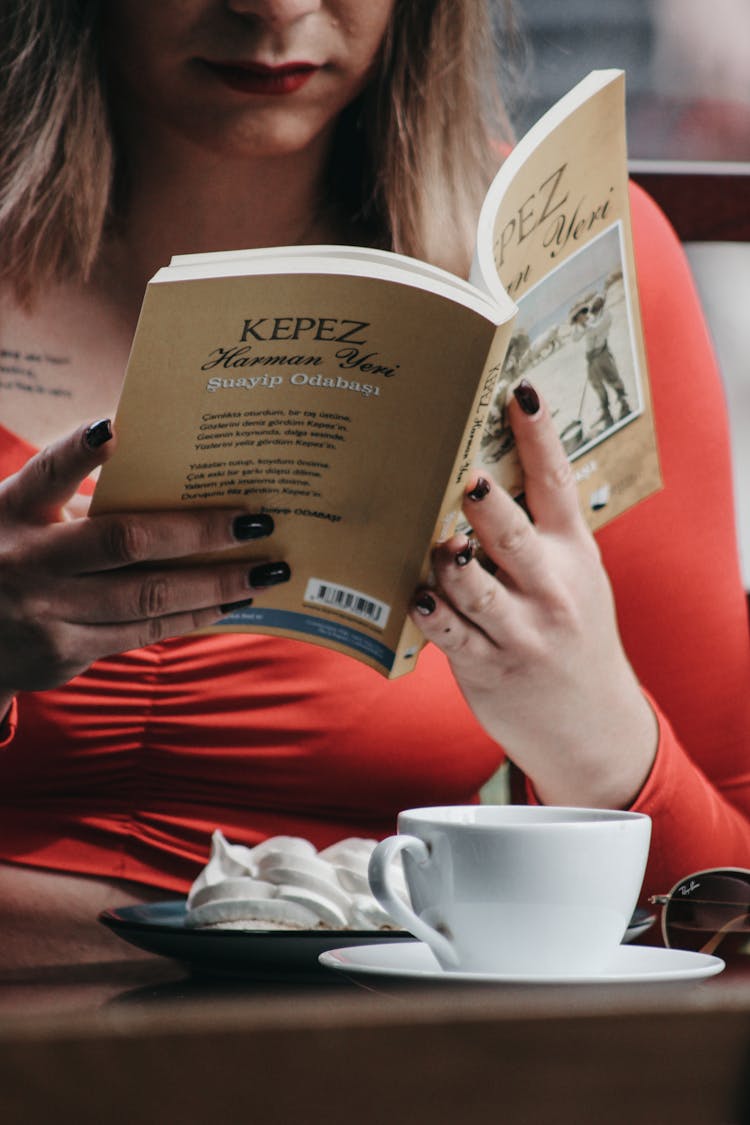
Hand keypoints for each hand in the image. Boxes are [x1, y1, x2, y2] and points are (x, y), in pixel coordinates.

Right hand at [0, 420, 288, 697]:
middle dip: (199, 531)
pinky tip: (230, 602)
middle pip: (125, 542)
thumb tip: (172, 473)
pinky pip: (143, 633)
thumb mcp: (22, 515)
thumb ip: (78, 495)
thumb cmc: (12, 555)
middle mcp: (28, 561)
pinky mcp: (64, 654)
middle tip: (257, 522)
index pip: (48, 471)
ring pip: (147, 597)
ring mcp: (46, 613)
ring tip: (265, 571)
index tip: (115, 429)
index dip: (79, 451)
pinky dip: (193, 616)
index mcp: (13, 510)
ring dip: (215, 583)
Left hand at [411, 382, 656, 809]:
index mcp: (573, 554)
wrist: (590, 722)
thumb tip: (482, 470)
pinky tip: (417, 594)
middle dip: (488, 505)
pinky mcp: (486, 665)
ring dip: (449, 561)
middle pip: (512, 534)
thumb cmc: (571, 632)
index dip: (538, 437)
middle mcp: (549, 588)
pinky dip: (431, 612)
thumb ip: (541, 534)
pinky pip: (450, 634)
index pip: (555, 484)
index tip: (519, 393)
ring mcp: (518, 630)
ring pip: (473, 586)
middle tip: (469, 480)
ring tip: (438, 541)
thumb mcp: (577, 577)